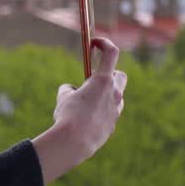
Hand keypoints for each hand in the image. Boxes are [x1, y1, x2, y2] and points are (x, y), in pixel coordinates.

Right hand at [33, 38, 127, 183]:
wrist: (74, 142)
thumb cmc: (68, 116)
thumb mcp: (63, 97)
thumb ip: (69, 89)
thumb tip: (71, 91)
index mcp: (103, 81)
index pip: (111, 53)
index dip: (104, 44)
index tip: (95, 43)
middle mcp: (114, 94)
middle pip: (120, 76)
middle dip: (110, 74)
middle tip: (95, 79)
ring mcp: (116, 110)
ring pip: (117, 96)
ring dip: (106, 95)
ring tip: (88, 101)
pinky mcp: (113, 124)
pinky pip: (110, 113)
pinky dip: (102, 111)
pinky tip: (88, 119)